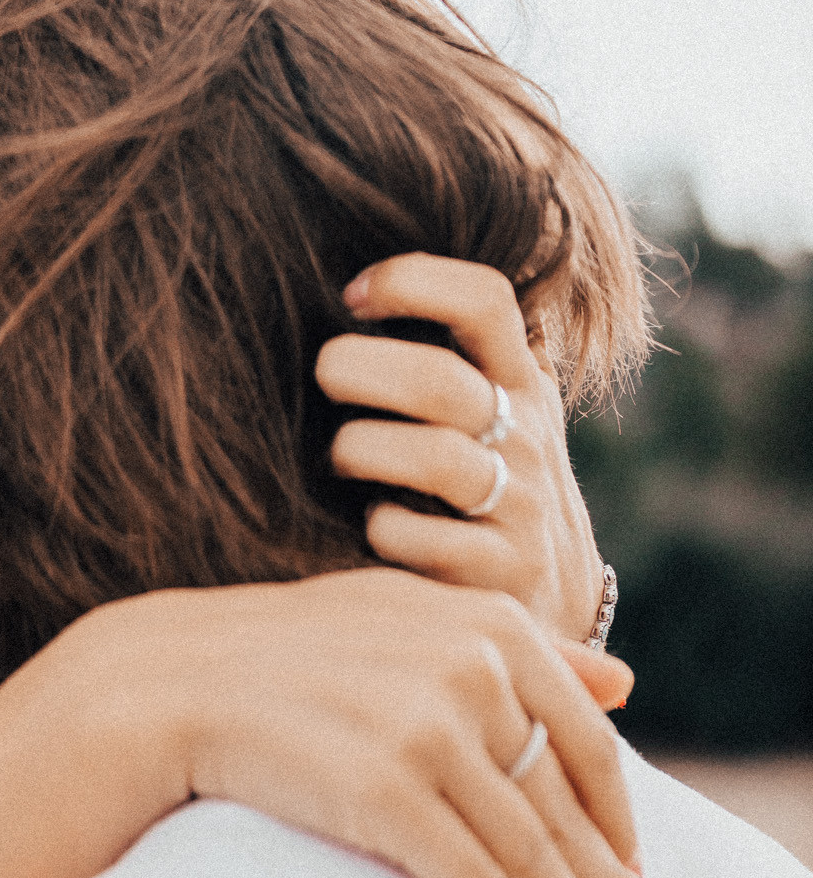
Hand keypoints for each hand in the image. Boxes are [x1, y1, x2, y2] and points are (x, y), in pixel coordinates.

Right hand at [140, 565, 668, 877]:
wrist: (174, 683)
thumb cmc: (291, 657)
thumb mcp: (407, 621)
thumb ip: (515, 646)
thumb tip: (625, 682)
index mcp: (491, 628)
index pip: (585, 743)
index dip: (618, 819)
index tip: (633, 874)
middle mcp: (475, 671)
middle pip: (567, 804)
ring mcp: (431, 730)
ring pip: (532, 850)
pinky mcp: (387, 791)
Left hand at [317, 253, 607, 645]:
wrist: (556, 599)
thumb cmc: (491, 482)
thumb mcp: (499, 407)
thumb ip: (456, 351)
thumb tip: (353, 278)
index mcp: (520, 379)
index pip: (485, 300)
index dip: (412, 281)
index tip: (352, 297)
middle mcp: (529, 435)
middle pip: (438, 381)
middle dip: (357, 370)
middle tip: (322, 378)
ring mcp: (521, 507)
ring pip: (434, 459)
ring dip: (360, 451)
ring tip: (339, 457)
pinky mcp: (500, 574)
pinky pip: (423, 540)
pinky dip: (382, 528)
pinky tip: (372, 525)